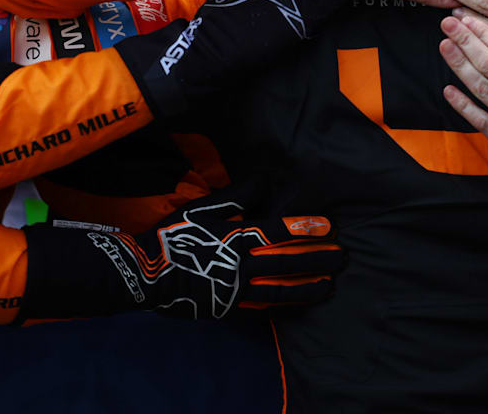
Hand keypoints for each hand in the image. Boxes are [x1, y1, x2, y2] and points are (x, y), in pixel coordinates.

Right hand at [25, 199, 343, 319]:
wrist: (145, 275)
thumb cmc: (173, 236)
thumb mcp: (202, 208)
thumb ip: (236, 195)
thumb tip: (264, 179)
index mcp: (234, 236)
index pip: (277, 231)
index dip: (304, 228)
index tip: (328, 225)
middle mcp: (240, 265)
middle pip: (287, 261)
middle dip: (318, 258)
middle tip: (343, 256)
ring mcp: (236, 290)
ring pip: (281, 289)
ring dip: (308, 286)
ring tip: (330, 284)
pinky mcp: (229, 308)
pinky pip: (263, 309)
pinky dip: (285, 307)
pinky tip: (300, 304)